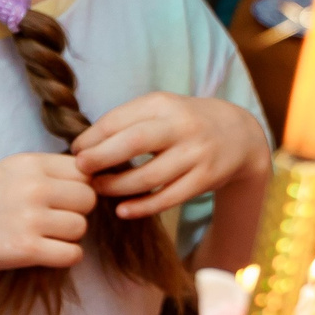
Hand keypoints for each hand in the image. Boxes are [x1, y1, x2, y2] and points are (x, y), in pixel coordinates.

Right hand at [0, 152, 96, 273]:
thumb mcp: (7, 171)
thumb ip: (44, 172)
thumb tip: (87, 181)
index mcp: (30, 163)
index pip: (83, 171)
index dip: (77, 186)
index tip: (62, 199)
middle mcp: (34, 187)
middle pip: (88, 198)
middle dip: (76, 211)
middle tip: (53, 220)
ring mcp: (31, 218)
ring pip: (81, 228)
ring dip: (68, 236)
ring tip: (45, 236)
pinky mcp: (27, 249)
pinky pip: (72, 255)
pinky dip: (64, 257)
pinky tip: (46, 253)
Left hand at [71, 94, 268, 220]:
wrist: (238, 134)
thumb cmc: (182, 123)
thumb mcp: (158, 110)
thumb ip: (125, 122)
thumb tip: (82, 146)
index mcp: (162, 104)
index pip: (119, 119)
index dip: (92, 137)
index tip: (75, 151)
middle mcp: (181, 126)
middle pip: (134, 143)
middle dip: (101, 157)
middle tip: (80, 169)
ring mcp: (196, 153)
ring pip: (149, 175)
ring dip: (117, 186)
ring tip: (98, 189)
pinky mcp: (205, 178)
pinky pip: (169, 197)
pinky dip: (142, 207)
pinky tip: (122, 211)